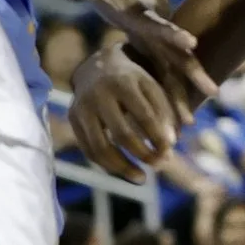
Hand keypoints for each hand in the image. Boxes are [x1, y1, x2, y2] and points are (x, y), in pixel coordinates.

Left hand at [52, 0, 218, 115]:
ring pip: (178, 75)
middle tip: (210, 91)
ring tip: (189, 122)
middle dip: (193, 73)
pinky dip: (174, 102)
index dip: (176, 34)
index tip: (192, 43)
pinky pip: (170, 84)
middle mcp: (160, 36)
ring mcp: (163, 50)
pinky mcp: (162, 61)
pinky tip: (178, 124)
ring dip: (184, 96)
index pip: (162, 25)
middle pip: (179, 55)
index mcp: (146, 17)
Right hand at [67, 44, 187, 179]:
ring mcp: (82, 107)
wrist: (97, 65)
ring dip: (123, 168)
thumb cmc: (132, 80)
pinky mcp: (73, 119)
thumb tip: (171, 144)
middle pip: (122, 134)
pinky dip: (107, 165)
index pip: (144, 116)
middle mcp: (99, 94)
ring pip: (100, 147)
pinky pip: (89, 150)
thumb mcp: (150, 86)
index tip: (169, 153)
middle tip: (160, 166)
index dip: (158, 138)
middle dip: (143, 154)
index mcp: (123, 82)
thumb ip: (164, 112)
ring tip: (142, 179)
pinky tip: (124, 171)